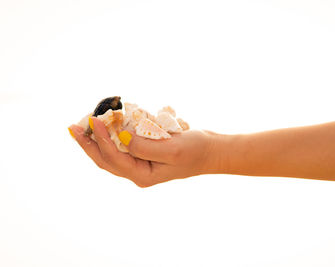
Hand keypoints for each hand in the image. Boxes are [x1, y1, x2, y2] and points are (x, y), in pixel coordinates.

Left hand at [69, 117, 218, 186]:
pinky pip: (124, 145)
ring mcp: (141, 163)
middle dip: (88, 143)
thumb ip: (144, 147)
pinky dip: (114, 135)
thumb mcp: (172, 149)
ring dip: (98, 139)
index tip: (93, 120)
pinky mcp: (146, 153)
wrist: (211, 151)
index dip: (101, 139)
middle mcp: (138, 171)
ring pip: (112, 153)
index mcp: (143, 175)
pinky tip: (109, 123)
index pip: (114, 158)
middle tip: (73, 127)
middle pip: (105, 159)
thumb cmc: (196, 150)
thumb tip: (121, 138)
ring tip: (84, 125)